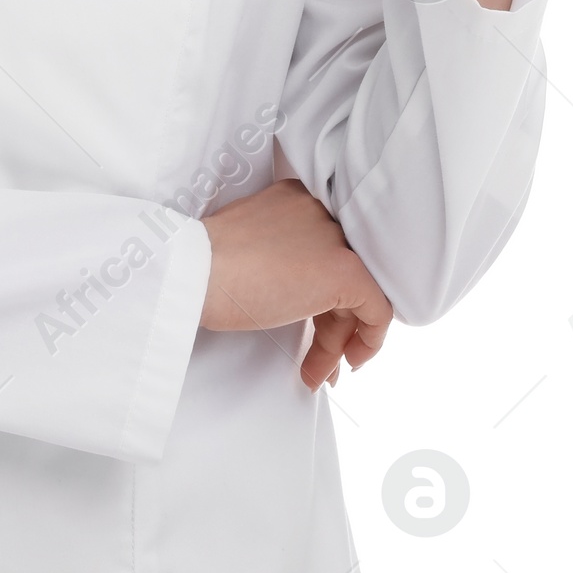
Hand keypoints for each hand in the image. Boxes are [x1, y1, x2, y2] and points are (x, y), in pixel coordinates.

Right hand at [200, 179, 392, 388]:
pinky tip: (350, 360)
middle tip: (315, 358)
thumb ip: (281, 256)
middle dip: (331, 323)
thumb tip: (297, 291)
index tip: (310, 321)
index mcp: (297, 199)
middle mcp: (323, 211)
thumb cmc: (205, 265)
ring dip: (339, 340)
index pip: (324, 249)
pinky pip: (376, 309)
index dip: (320, 294)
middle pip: (341, 273)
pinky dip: (370, 339)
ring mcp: (336, 240)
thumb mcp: (251, 248)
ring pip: (357, 294)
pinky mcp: (345, 271)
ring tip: (319, 372)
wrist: (196, 271)